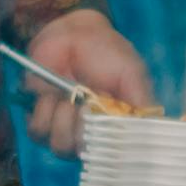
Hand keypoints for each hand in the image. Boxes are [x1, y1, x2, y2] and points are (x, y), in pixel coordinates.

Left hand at [22, 8, 151, 154]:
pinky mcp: (41, 120)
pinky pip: (37, 134)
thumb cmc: (106, 52)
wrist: (72, 33)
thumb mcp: (131, 73)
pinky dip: (42, 112)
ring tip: (64, 94)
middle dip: (80, 127)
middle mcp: (93, 132)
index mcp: (116, 125)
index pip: (115, 153)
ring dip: (60, 119)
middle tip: (82, 100)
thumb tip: (148, 130)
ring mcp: (66, 129)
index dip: (107, 142)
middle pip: (84, 153)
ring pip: (60, 147)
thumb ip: (140, 101)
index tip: (103, 118)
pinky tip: (48, 95)